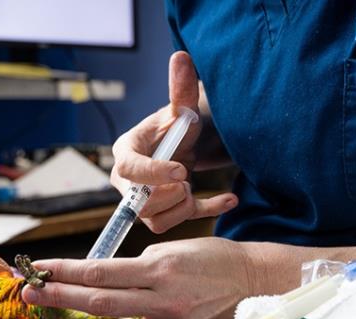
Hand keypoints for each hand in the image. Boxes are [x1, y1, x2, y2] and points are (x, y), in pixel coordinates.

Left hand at [21, 237, 252, 318]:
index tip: (42, 268)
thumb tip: (108, 277)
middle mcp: (162, 298)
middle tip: (28, 294)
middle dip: (60, 296)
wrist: (251, 281)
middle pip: (99, 299)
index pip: (101, 270)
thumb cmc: (213, 258)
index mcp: (161, 267)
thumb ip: (139, 265)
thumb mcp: (173, 249)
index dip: (67, 270)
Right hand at [110, 51, 237, 233]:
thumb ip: (180, 90)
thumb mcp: (180, 110)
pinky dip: (205, 212)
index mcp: (126, 152)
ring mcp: (141, 201)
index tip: (180, 170)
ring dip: (181, 207)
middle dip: (169, 193)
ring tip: (192, 186)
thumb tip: (181, 57)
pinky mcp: (159, 214)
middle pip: (139, 203)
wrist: (180, 147)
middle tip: (186, 177)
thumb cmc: (175, 127)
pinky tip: (229, 199)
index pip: (129, 169)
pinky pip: (175, 225)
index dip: (152, 173)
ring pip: (154, 220)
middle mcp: (126, 182)